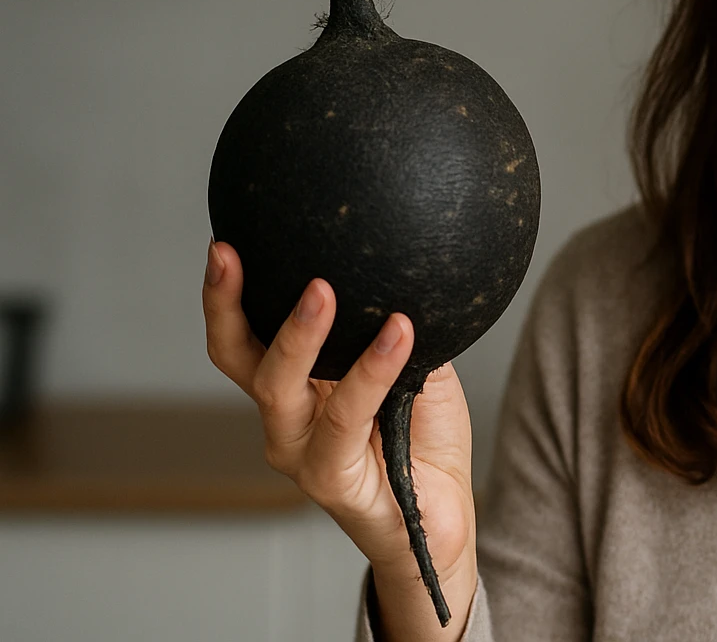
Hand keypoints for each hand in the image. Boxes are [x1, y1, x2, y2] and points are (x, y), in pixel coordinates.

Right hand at [201, 238, 477, 618]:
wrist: (445, 517)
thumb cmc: (424, 440)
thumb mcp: (415, 367)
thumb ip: (395, 326)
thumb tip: (402, 264)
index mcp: (297, 388)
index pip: (243, 339)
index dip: (225, 296)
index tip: (223, 247)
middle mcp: (286, 419)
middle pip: (238, 358)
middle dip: (229, 304)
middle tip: (232, 256)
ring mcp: (301, 452)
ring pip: (280, 386)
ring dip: (301, 334)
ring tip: (324, 290)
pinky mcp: (331, 479)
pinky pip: (347, 416)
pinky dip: (373, 369)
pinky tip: (398, 332)